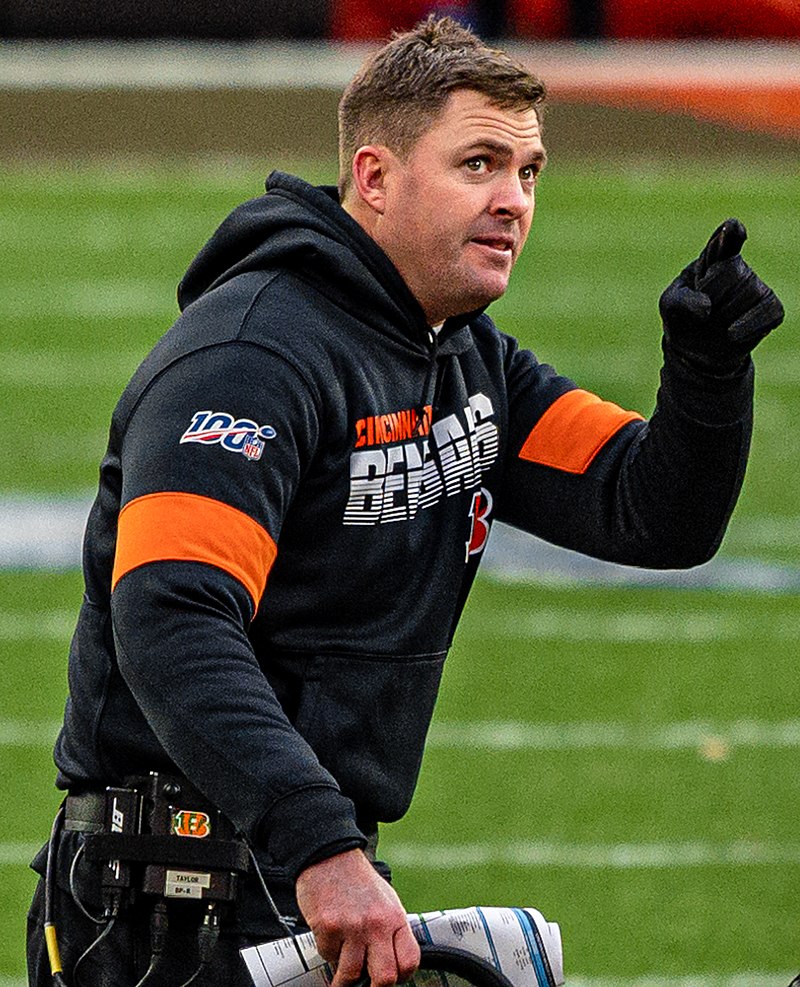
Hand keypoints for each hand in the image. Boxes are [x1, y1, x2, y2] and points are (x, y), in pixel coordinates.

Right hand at [295, 849, 419, 986]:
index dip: (402, 976)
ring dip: (344, 977)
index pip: (409, 962)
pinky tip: (330, 937)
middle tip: (366, 983)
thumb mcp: (385, 900)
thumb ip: (391, 930)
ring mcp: (352, 927)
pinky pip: (328, 957)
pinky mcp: (328, 927)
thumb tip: (395, 961)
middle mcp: (377, 924)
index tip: (393, 978)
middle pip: (384, 978)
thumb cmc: (357, 879)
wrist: (330, 855)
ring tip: (342, 971)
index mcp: (395, 917)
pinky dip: (328, 952)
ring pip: (351, 975)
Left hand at [659, 218, 783, 372]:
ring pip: (748, 294)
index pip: (725, 239)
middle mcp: (738, 268)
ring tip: (715, 322)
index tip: (732, 228)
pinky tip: (732, 334)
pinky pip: (768, 313)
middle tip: (702, 309)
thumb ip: (681, 302)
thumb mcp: (670, 307)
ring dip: (724, 316)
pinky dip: (748, 326)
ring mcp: (756, 288)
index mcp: (712, 258)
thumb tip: (707, 308)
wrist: (697, 351)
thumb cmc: (683, 319)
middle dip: (712, 294)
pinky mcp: (769, 309)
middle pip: (731, 271)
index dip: (729, 234)